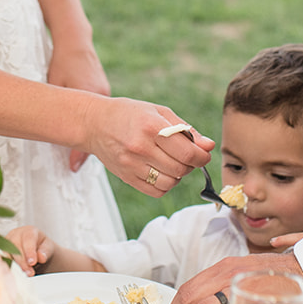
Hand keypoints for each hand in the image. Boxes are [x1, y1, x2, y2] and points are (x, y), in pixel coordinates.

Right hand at [6, 225, 53, 275]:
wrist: (36, 249)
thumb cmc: (42, 247)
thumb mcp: (48, 248)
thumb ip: (45, 251)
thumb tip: (41, 257)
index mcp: (29, 231)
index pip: (28, 239)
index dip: (29, 251)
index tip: (32, 262)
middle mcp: (16, 234)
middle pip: (15, 246)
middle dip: (22, 262)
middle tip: (29, 273)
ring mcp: (7, 241)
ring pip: (6, 252)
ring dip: (14, 265)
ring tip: (23, 274)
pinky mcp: (2, 250)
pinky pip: (2, 257)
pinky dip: (8, 265)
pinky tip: (14, 273)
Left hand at [47, 41, 109, 170]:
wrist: (76, 43)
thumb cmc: (62, 63)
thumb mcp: (55, 84)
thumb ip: (58, 110)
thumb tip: (57, 131)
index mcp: (89, 95)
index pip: (86, 130)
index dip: (79, 151)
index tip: (73, 168)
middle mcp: (102, 97)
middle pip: (98, 130)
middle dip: (90, 147)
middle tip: (79, 166)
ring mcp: (105, 95)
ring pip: (103, 124)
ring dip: (95, 136)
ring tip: (88, 154)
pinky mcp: (105, 92)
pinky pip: (104, 115)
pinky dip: (98, 124)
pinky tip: (92, 133)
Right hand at [77, 96, 213, 196]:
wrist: (94, 123)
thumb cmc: (129, 114)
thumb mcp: (158, 112)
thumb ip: (185, 129)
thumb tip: (209, 146)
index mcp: (151, 126)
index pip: (188, 152)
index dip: (202, 156)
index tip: (203, 154)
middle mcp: (141, 147)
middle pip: (181, 169)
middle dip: (191, 165)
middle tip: (186, 156)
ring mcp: (132, 164)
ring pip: (170, 183)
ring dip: (178, 176)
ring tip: (172, 162)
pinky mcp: (126, 177)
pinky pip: (156, 191)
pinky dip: (165, 185)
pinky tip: (161, 171)